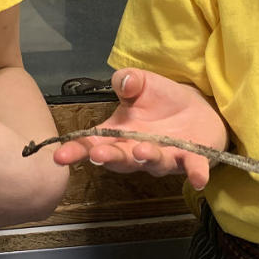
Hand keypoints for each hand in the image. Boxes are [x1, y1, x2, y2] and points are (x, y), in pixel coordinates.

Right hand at [52, 68, 228, 189]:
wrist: (198, 108)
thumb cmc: (161, 98)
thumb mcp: (142, 82)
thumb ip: (128, 80)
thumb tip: (124, 81)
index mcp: (119, 133)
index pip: (92, 143)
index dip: (76, 150)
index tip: (60, 156)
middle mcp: (137, 150)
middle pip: (120, 159)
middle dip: (109, 157)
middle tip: (97, 153)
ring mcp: (165, 157)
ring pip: (153, 163)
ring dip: (146, 158)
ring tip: (140, 150)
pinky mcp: (192, 158)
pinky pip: (193, 167)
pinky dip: (195, 173)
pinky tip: (198, 178)